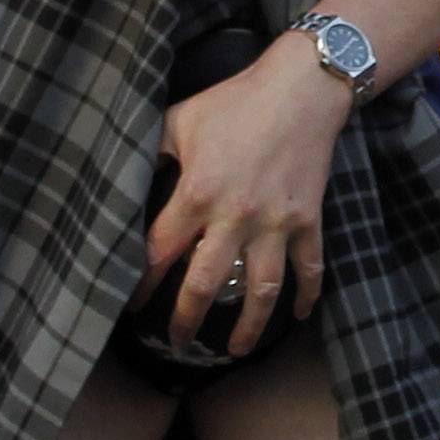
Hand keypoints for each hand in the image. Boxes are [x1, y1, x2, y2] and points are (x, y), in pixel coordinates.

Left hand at [141, 36, 349, 354]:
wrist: (300, 89)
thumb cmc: (234, 102)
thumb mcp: (179, 121)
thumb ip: (153, 152)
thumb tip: (130, 175)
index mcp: (196, 193)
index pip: (161, 251)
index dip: (143, 282)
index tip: (133, 304)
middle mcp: (234, 217)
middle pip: (206, 283)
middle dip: (187, 318)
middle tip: (177, 340)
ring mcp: (275, 224)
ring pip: (261, 290)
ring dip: (249, 326)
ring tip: (238, 349)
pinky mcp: (308, 222)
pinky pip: (310, 269)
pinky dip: (307, 296)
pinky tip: (300, 316)